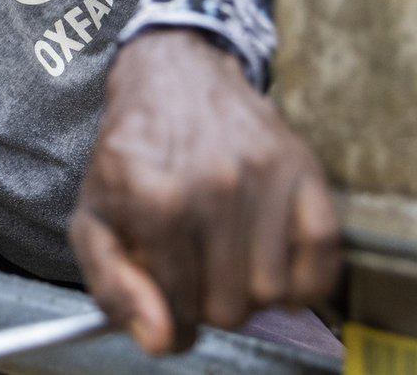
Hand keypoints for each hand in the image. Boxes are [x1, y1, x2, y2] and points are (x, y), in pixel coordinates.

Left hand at [69, 29, 338, 354]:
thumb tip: (159, 339)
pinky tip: (274, 263)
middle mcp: (213, 186)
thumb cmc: (131, 154)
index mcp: (154, 201)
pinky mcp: (303, 167)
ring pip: (275, 292)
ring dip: (253, 292)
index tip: (171, 312)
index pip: (178, 310)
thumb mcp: (94, 218)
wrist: (173, 76)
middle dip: (211, 305)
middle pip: (231, 309)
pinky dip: (305, 279)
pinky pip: (323, 258)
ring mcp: (264, 175)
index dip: (173, 323)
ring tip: (230, 263)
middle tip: (199, 276)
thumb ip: (113, 287)